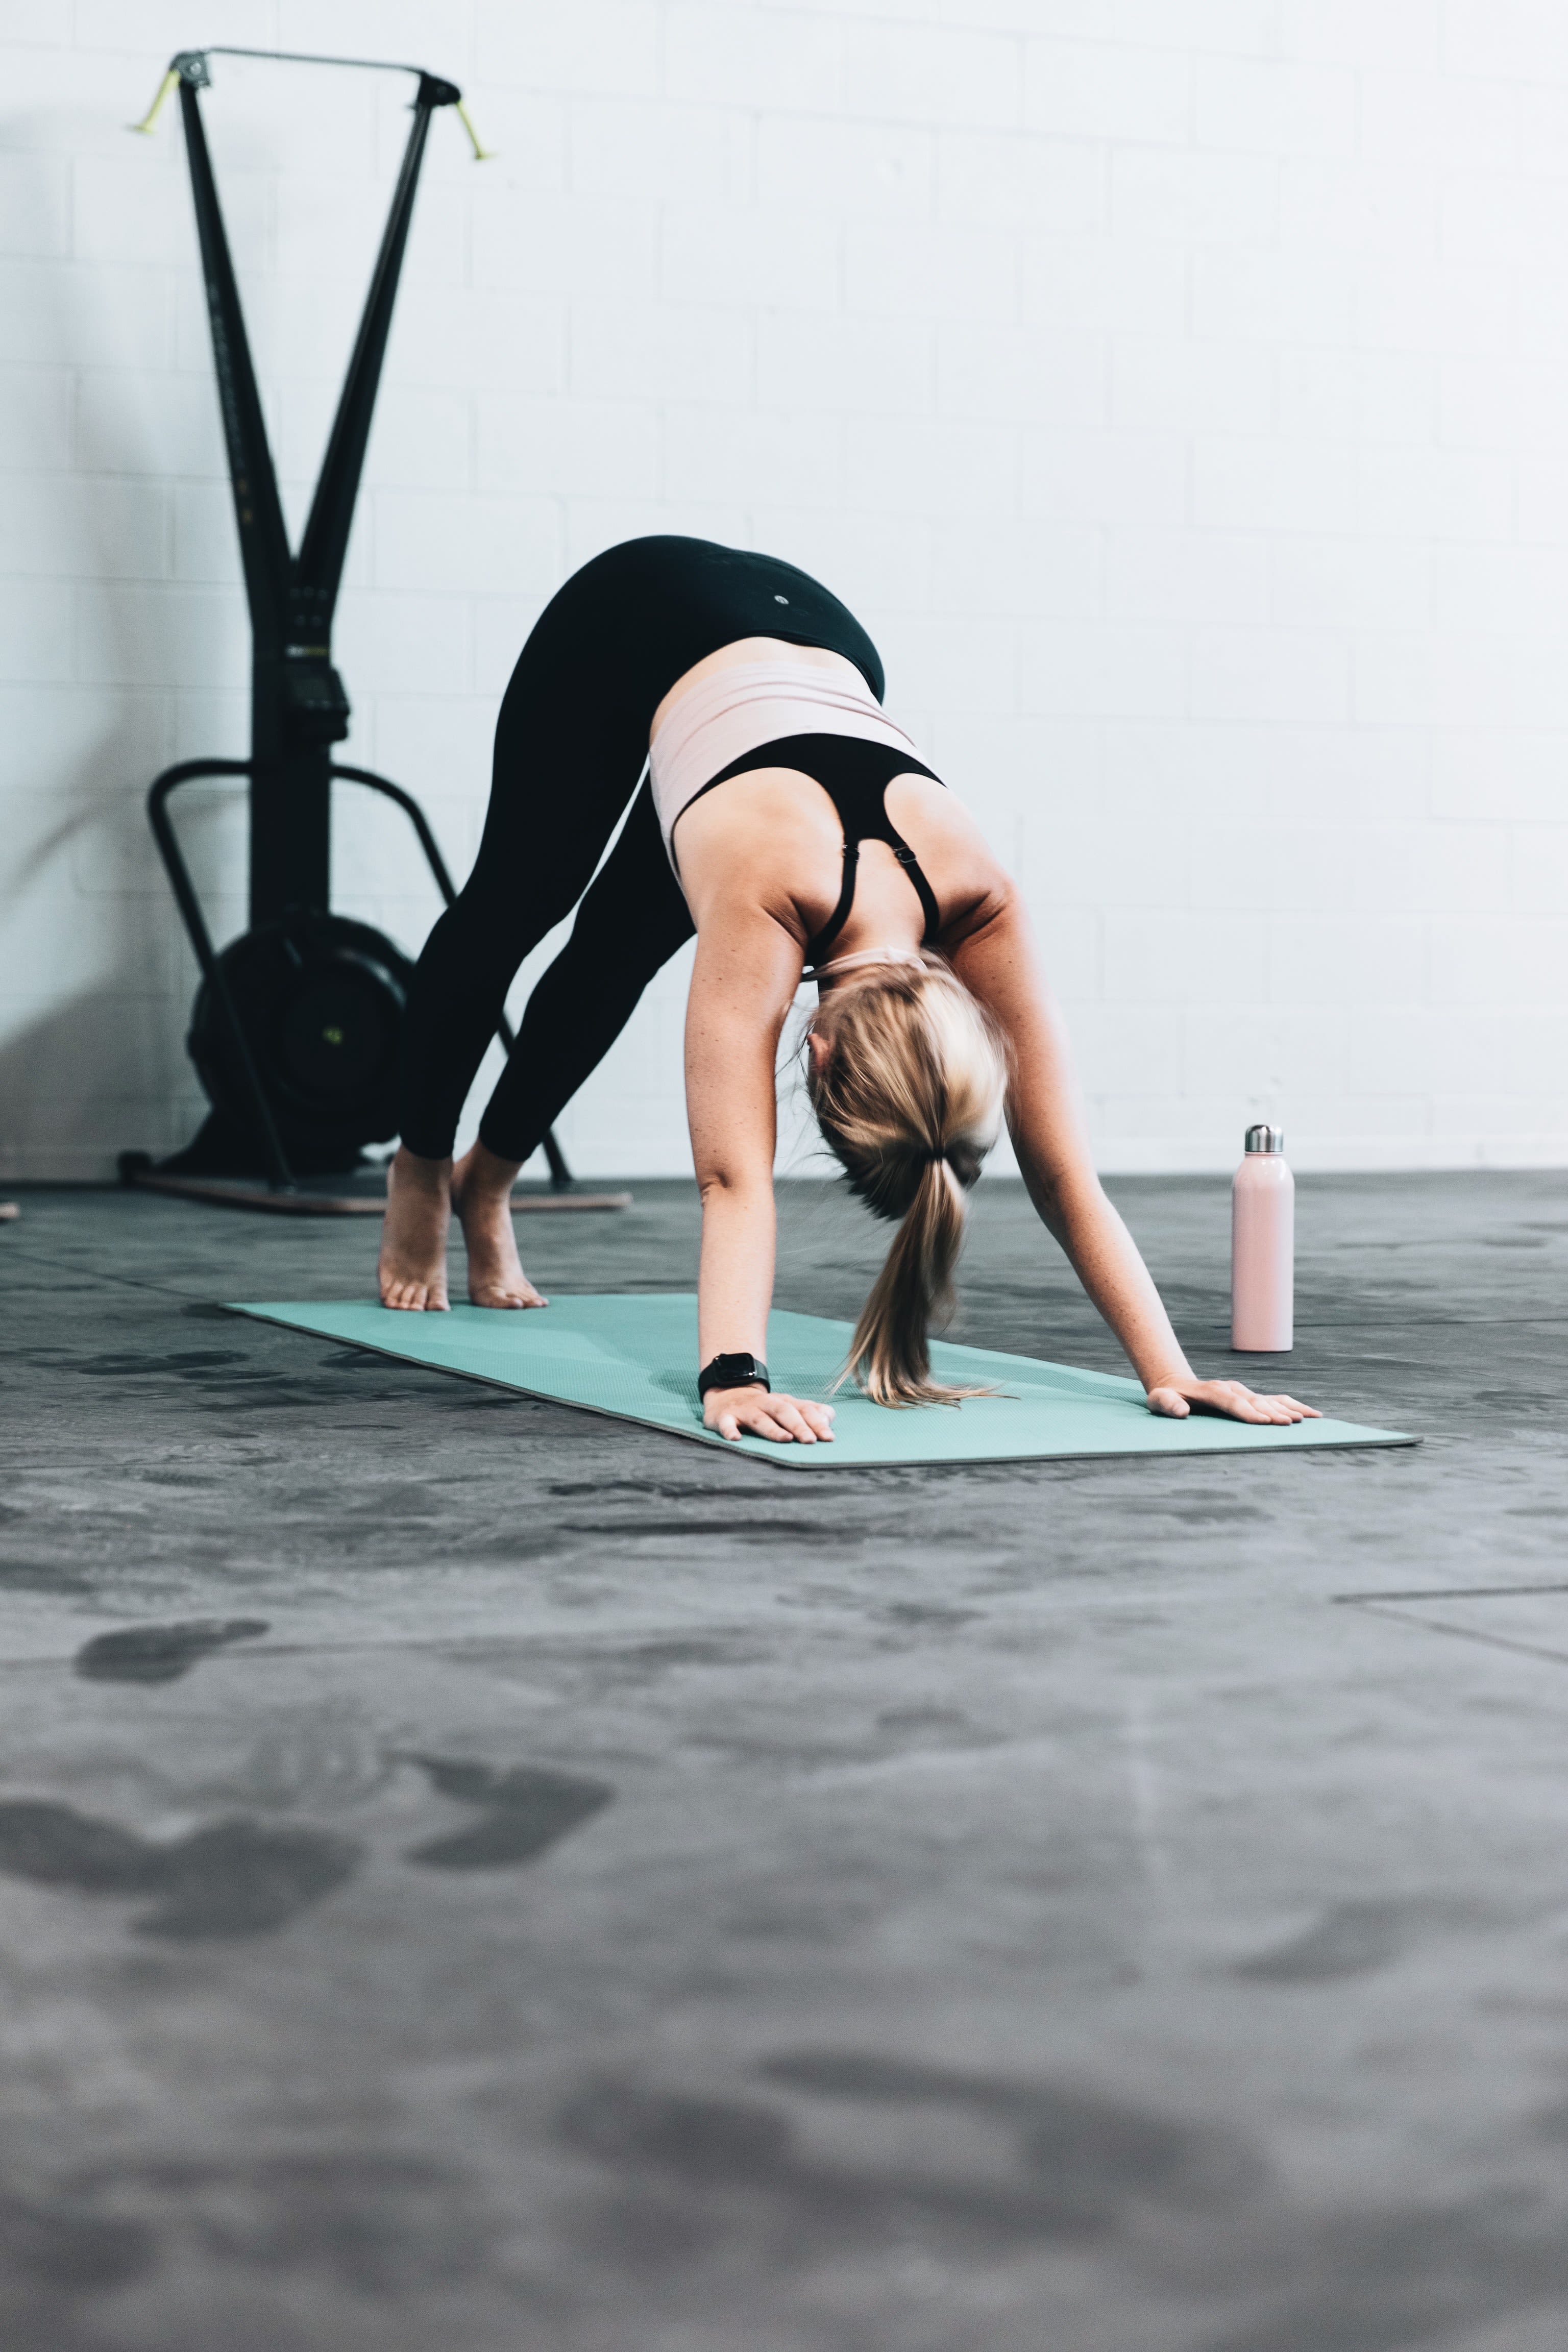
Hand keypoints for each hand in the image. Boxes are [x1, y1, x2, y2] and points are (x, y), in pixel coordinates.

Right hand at [702, 1386, 835, 1444]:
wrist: (728, 1394)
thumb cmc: (766, 1408)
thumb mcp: (789, 1407)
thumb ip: (810, 1413)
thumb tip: (828, 1420)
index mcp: (785, 1402)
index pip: (804, 1410)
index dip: (817, 1423)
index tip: (829, 1438)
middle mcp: (767, 1404)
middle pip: (784, 1412)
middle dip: (799, 1426)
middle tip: (810, 1441)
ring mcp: (746, 1410)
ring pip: (760, 1418)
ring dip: (773, 1429)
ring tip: (786, 1439)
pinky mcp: (725, 1416)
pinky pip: (727, 1423)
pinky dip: (730, 1430)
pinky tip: (735, 1439)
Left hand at [1145, 1375, 1320, 1425]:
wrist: (1175, 1385)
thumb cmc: (1167, 1398)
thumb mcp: (1159, 1401)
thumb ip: (1168, 1406)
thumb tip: (1181, 1412)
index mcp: (1212, 1391)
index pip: (1232, 1402)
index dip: (1247, 1412)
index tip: (1263, 1421)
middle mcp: (1232, 1389)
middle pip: (1256, 1401)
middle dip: (1273, 1412)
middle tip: (1291, 1424)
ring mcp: (1243, 1392)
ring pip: (1270, 1399)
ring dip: (1289, 1409)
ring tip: (1309, 1418)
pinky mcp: (1250, 1397)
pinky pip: (1275, 1400)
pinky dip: (1294, 1406)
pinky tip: (1312, 1414)